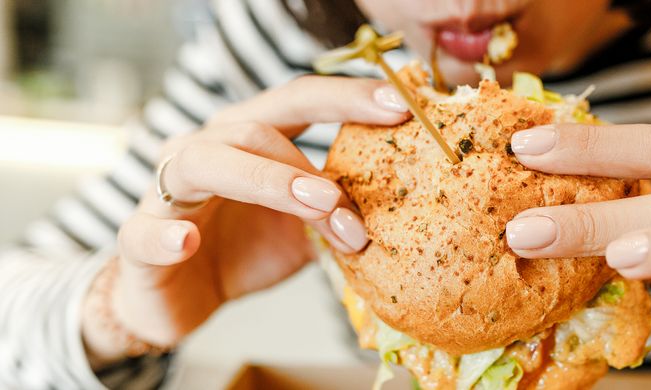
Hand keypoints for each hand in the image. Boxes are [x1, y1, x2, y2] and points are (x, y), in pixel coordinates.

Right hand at [81, 76, 409, 366]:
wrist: (178, 298)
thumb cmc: (243, 249)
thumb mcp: (303, 230)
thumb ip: (338, 212)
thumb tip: (402, 207)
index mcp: (249, 138)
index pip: (298, 101)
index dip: (346, 97)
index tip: (400, 105)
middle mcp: (206, 149)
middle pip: (255, 128)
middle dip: (310, 163)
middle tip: (350, 197)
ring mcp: (167, 190)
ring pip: (206, 163)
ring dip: (267, 183)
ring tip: (316, 208)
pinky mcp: (139, 239)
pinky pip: (146, 232)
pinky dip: (166, 235)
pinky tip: (186, 241)